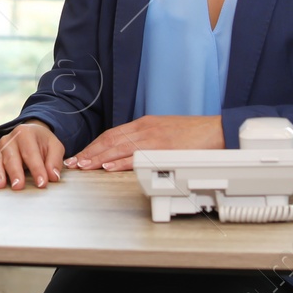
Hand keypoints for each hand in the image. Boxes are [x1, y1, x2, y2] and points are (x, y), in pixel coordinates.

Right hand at [0, 120, 64, 190]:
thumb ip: (55, 161)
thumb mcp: (54, 147)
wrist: (30, 133)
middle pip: (11, 157)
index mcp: (25, 133)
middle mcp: (10, 139)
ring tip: (0, 185)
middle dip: (15, 172)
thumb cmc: (41, 142)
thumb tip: (53, 176)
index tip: (41, 182)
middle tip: (18, 186)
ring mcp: (0, 148)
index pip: (31, 153)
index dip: (37, 169)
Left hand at [65, 115, 224, 171]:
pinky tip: (108, 167)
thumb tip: (131, 152)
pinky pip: (137, 156)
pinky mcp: (163, 149)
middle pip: (110, 140)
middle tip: (74, 162)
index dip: (94, 145)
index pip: (112, 134)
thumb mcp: (165, 131)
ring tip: (84, 165)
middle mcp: (145, 129)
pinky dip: (120, 162)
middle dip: (90, 152)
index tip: (82, 155)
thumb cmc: (195, 134)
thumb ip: (148, 139)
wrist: (218, 131)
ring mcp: (153, 139)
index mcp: (144, 124)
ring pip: (118, 147)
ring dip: (98, 158)